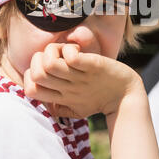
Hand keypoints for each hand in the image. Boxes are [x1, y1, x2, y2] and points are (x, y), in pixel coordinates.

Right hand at [23, 43, 143, 117]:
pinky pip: (72, 58)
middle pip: (37, 74)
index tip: (47, 69)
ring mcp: (79, 78)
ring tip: (67, 51)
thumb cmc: (100, 100)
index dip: (31, 75)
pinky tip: (78, 50)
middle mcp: (67, 89)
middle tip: (56, 56)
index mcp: (61, 98)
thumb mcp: (77, 108)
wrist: (127, 98)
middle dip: (39, 58)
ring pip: (49, 63)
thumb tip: (46, 105)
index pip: (30, 90)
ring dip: (54, 51)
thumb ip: (60, 107)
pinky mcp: (93, 66)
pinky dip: (70, 50)